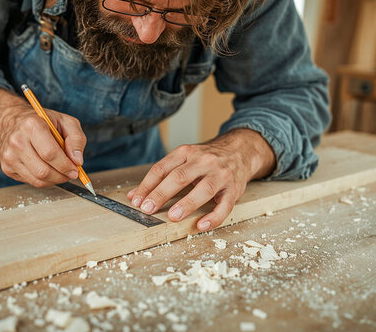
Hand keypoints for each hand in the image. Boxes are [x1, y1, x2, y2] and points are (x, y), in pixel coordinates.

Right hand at [0, 88, 85, 186]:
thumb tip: (77, 161)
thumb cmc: (42, 121)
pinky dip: (44, 180)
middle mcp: (17, 141)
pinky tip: (48, 170)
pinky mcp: (6, 167)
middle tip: (70, 173)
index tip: (75, 169)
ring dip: (54, 180)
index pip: (50, 154)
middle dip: (62, 176)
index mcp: (32, 125)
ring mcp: (9, 156)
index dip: (66, 165)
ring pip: (37, 180)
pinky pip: (31, 182)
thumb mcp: (65, 121)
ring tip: (61, 172)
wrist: (11, 121)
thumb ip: (76, 139)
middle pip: (43, 171)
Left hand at [126, 128, 275, 230]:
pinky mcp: (234, 189)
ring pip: (203, 189)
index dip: (147, 185)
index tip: (136, 201)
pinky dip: (213, 217)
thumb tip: (135, 196)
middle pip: (180, 177)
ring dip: (187, 203)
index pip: (162, 168)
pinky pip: (224, 205)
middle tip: (148, 209)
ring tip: (172, 216)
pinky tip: (201, 225)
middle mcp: (203, 161)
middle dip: (162, 193)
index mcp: (186, 152)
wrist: (240, 150)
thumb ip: (161, 175)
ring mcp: (220, 174)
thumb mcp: (183, 160)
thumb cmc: (206, 159)